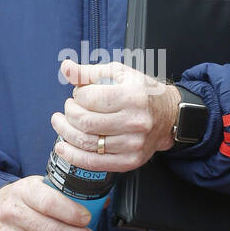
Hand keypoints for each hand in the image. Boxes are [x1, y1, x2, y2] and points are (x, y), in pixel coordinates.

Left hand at [50, 59, 180, 172]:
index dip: (76, 96)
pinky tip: (62, 147)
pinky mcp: (130, 161)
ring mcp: (133, 144)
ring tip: (60, 124)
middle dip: (68, 114)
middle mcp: (135, 122)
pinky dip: (73, 156)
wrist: (170, 116)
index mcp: (132, 97)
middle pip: (85, 122)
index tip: (78, 95)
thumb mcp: (118, 74)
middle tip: (67, 109)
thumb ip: (89, 72)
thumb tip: (66, 68)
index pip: (89, 98)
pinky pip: (94, 163)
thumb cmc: (143, 92)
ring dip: (65, 133)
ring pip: (87, 143)